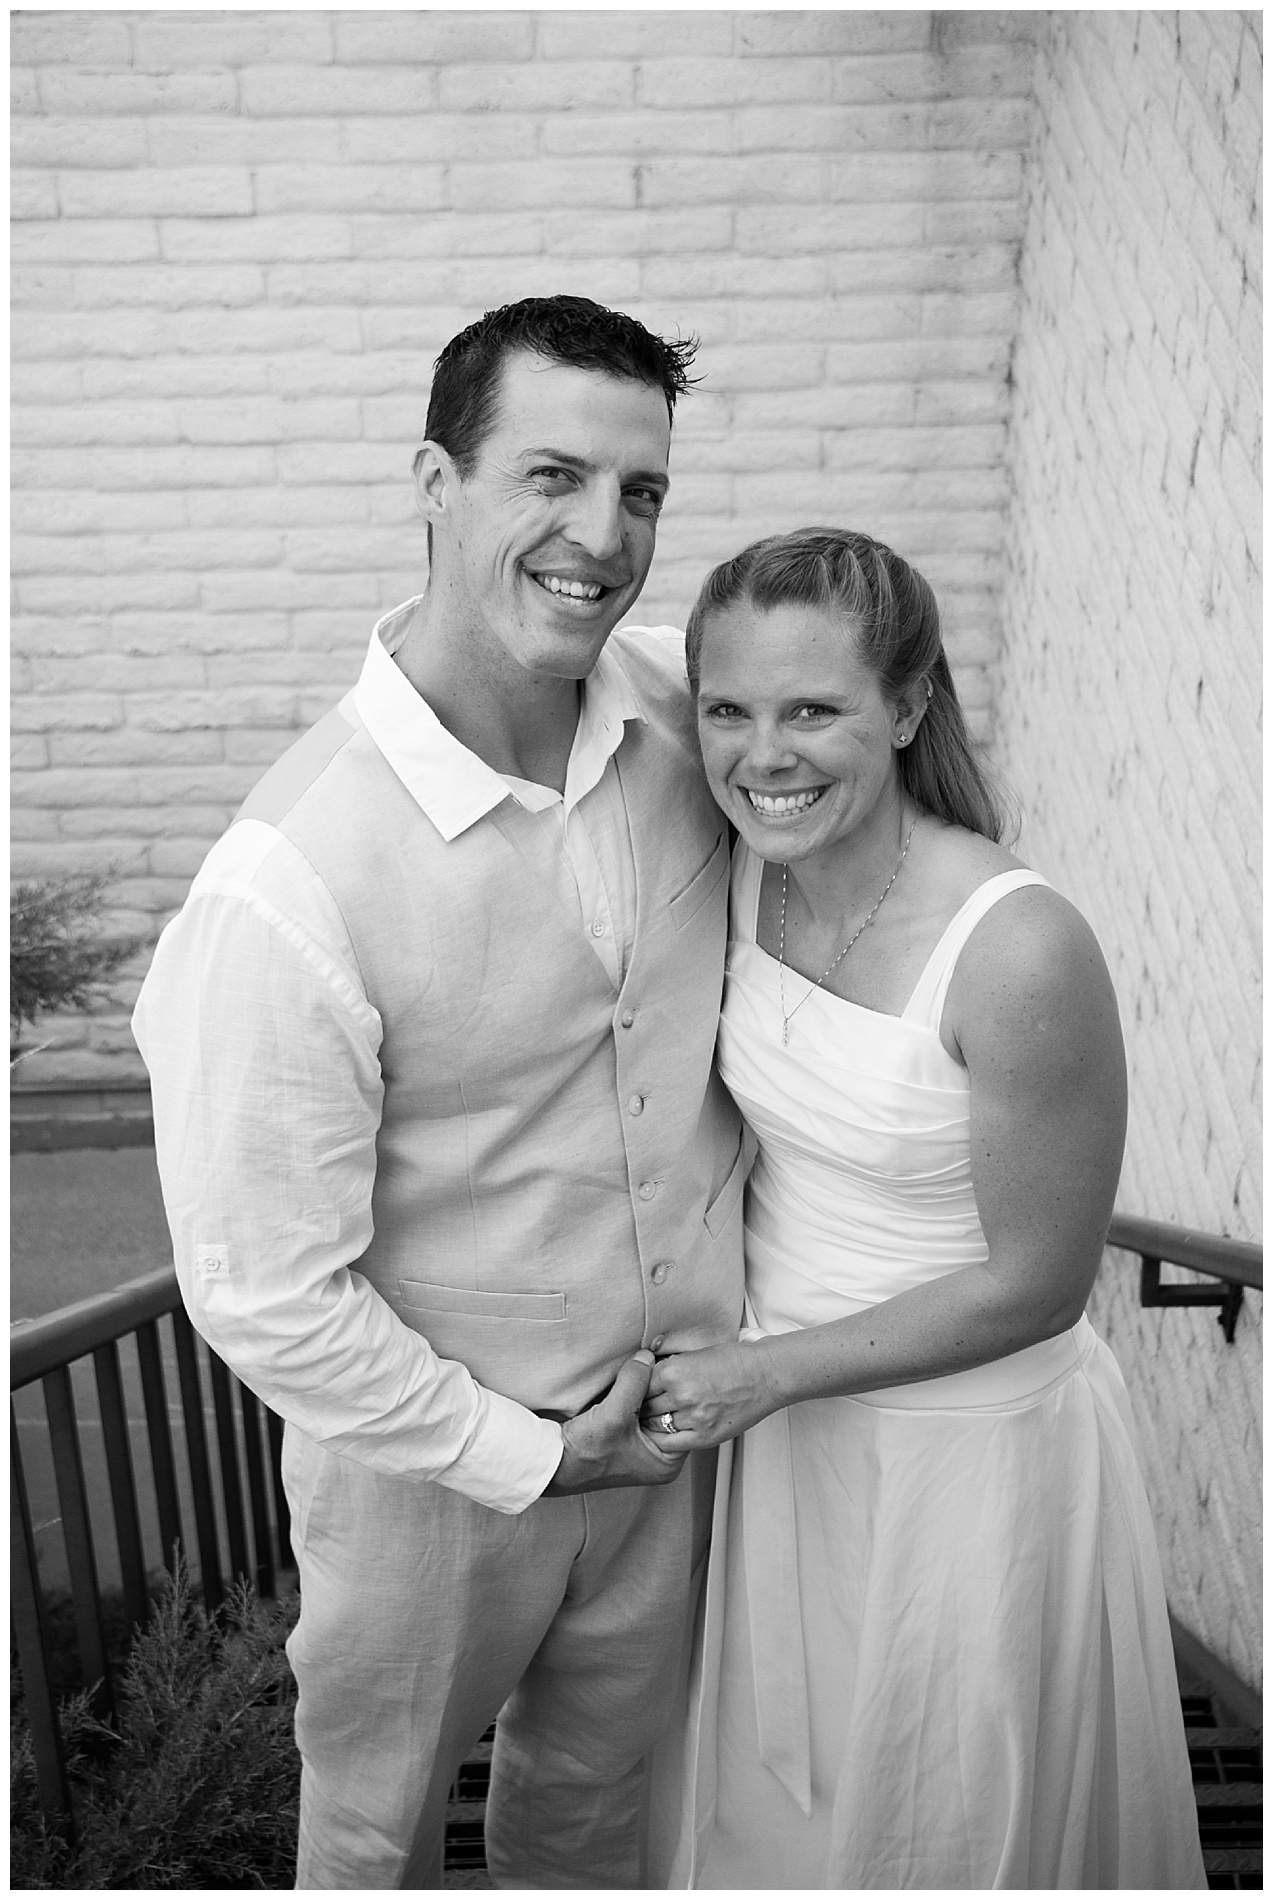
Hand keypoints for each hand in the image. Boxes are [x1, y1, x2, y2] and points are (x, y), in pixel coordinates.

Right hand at [542, 1352, 687, 1495]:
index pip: (682, 1417)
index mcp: (667, 1462)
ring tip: (633, 1380)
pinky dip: (632, 1398)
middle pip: (668, 1412)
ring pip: (652, 1409)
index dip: (674, 1392)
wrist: (553, 1462)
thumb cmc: (584, 1454)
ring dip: (642, 1393)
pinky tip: (623, 1389)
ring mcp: (642, 1449)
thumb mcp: (614, 1414)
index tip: (665, 1370)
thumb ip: (634, 1382)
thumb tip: (647, 1357)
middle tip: (649, 1371)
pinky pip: (638, 1411)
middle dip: (657, 1391)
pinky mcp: (627, 1439)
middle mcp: (658, 1457)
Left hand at [639, 1339, 783, 1449]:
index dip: (636, 1389)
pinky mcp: (706, 1436)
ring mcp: (693, 1417)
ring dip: (652, 1424)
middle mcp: (681, 1394)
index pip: (639, 1384)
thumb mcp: (695, 1354)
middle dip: (640, 1408)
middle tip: (637, 1411)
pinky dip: (666, 1441)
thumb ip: (671, 1367)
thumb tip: (648, 1375)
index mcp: (674, 1370)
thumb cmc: (734, 1361)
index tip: (635, 1392)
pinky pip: (673, 1445)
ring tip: (650, 1422)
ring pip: (656, 1426)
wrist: (766, 1375)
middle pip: (644, 1407)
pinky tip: (666, 1436)